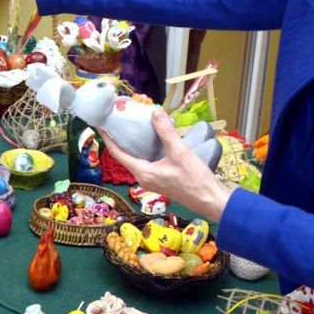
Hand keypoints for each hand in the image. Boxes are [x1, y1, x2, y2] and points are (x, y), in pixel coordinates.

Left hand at [100, 108, 234, 221]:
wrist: (212, 200)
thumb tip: (154, 112)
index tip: (101, 125)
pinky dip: (147, 149)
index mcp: (143, 173)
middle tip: (121, 121)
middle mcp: (144, 178)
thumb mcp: (179, 152)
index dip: (109, 139)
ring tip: (135, 126)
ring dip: (135, 144)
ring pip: (138, 159)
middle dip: (122, 139)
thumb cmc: (195, 179)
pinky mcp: (163, 180)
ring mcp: (153, 180)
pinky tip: (154, 139)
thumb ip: (165, 132)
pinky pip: (148, 162)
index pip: (118, 154)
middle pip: (126, 156)